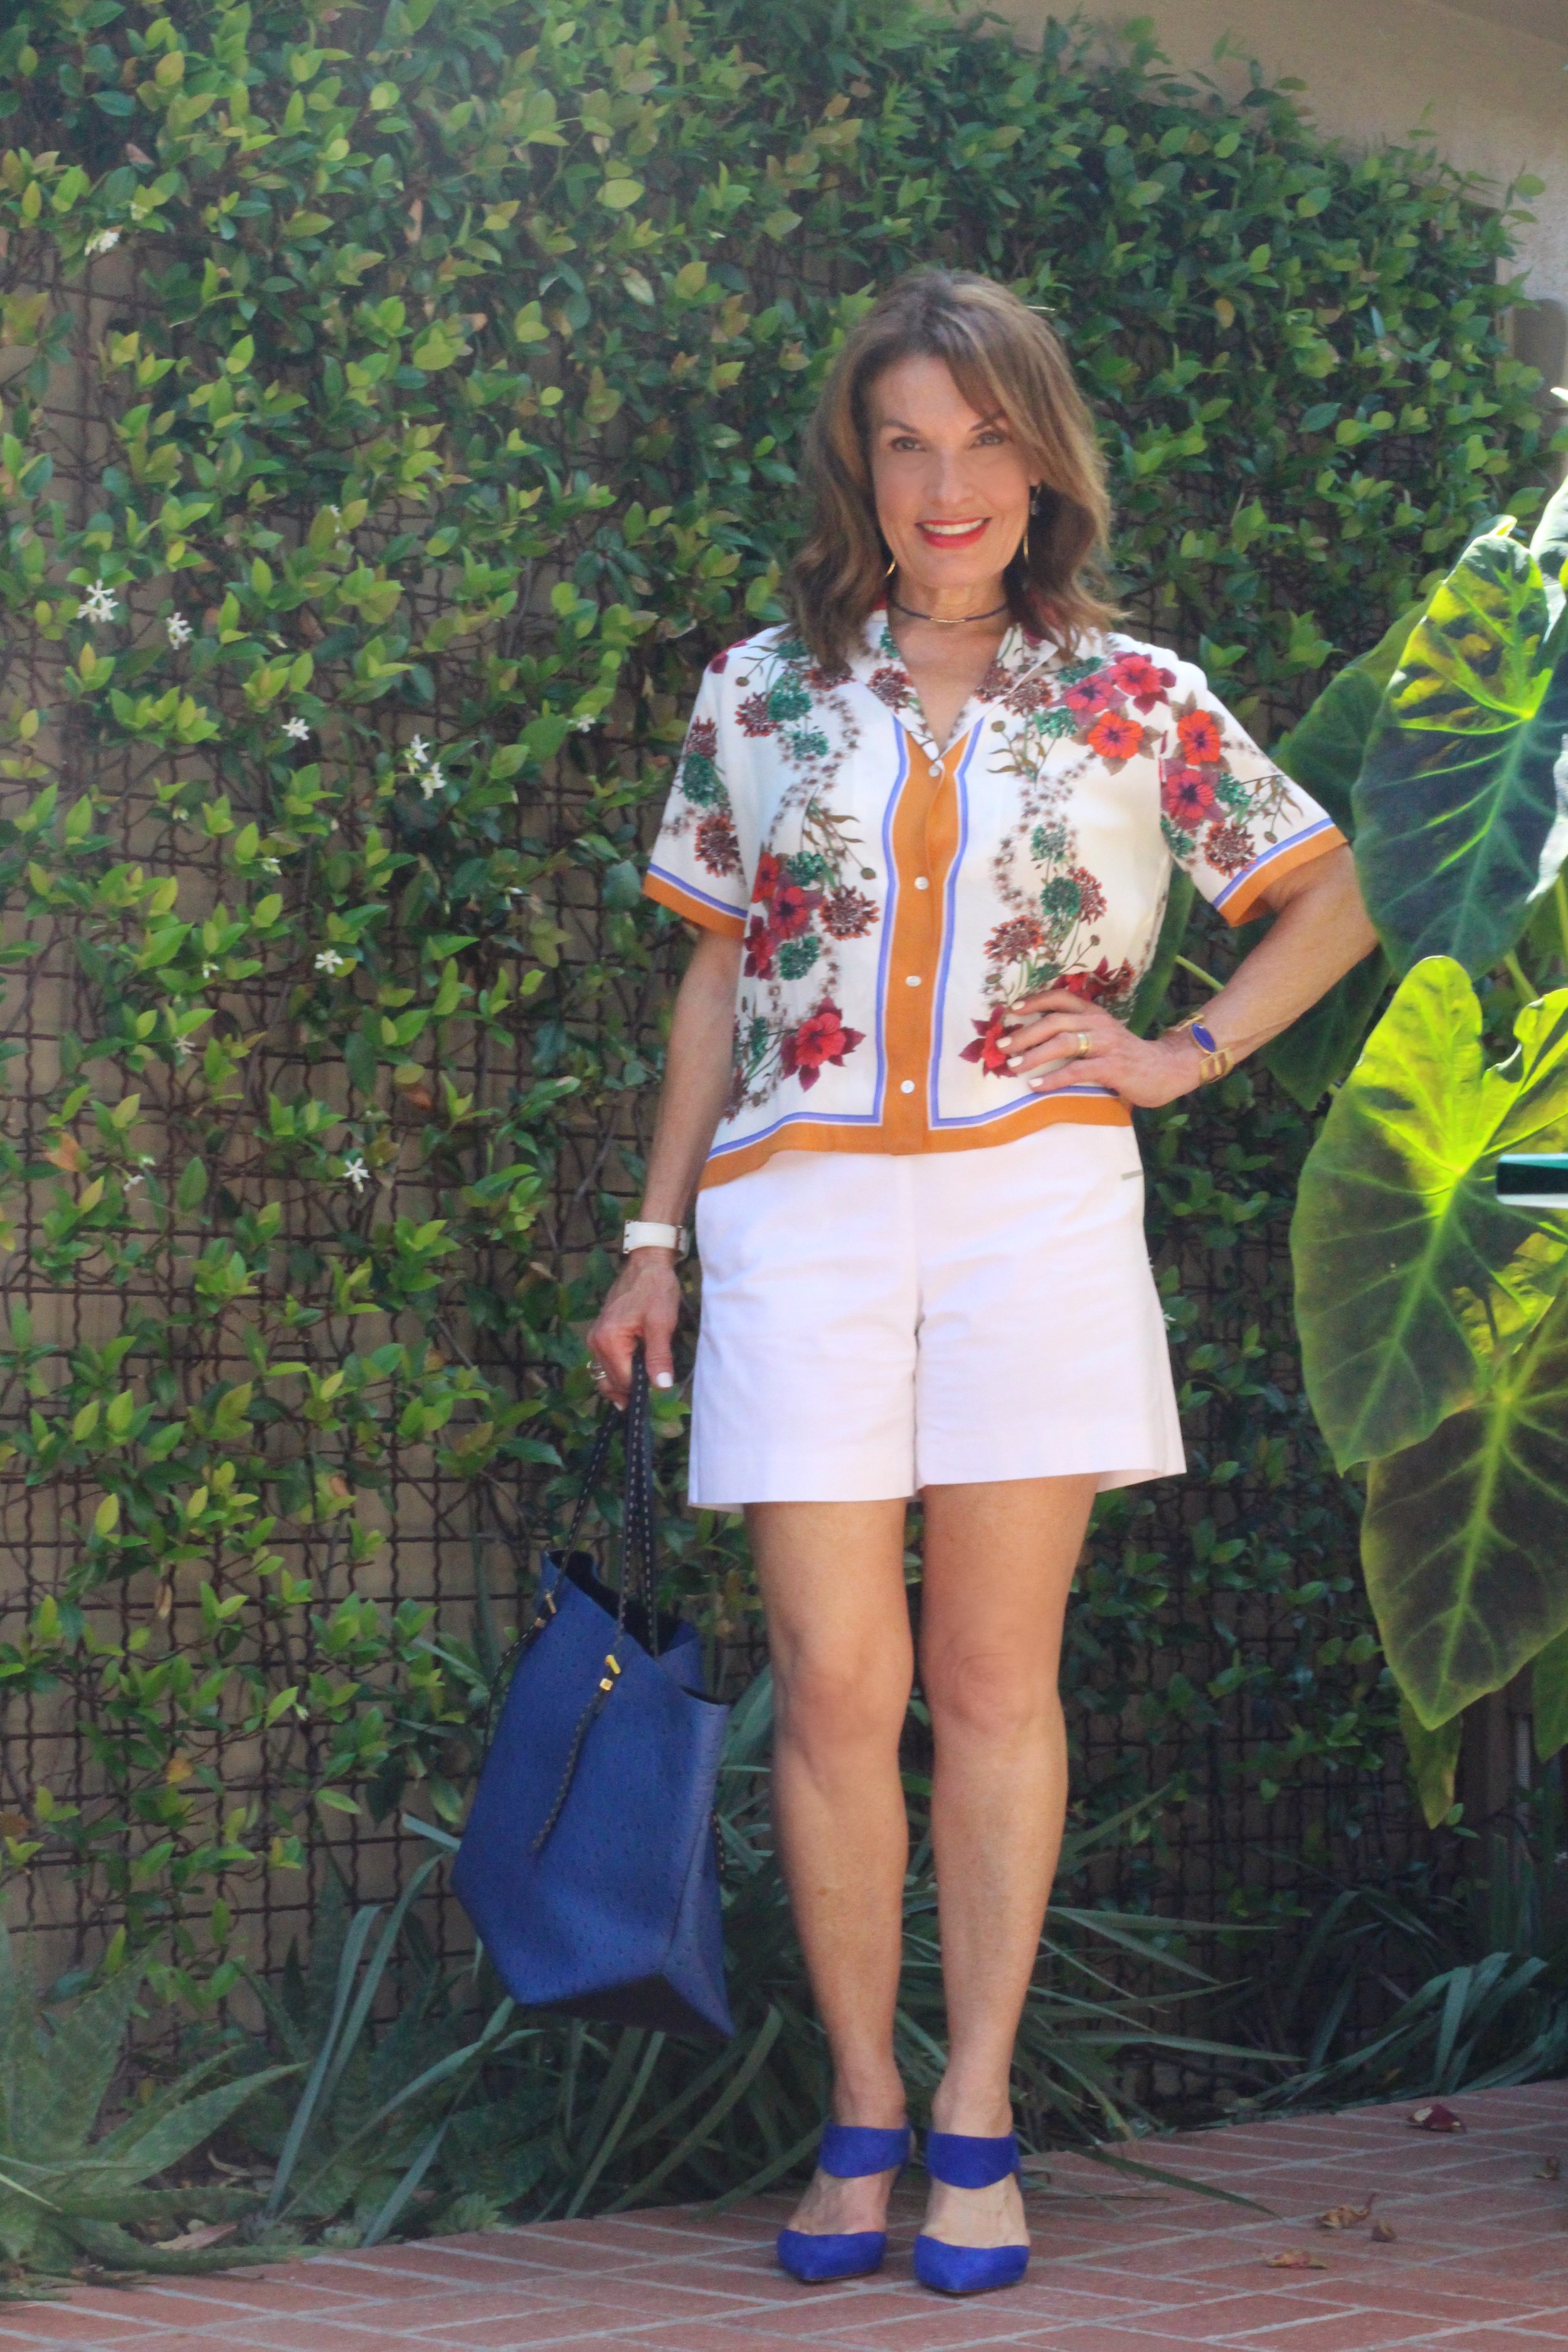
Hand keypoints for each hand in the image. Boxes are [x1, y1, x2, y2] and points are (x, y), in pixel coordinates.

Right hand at [586, 1249, 681, 1407]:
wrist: (647, 1263)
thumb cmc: (655, 1290)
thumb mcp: (662, 1324)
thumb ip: (659, 1357)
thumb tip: (661, 1387)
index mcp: (608, 1341)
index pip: (623, 1381)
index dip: (641, 1391)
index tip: (658, 1392)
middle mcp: (595, 1342)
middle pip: (609, 1381)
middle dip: (629, 1391)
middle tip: (652, 1396)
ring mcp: (595, 1338)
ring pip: (605, 1374)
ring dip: (622, 1384)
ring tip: (643, 1388)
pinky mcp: (600, 1333)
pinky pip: (605, 1362)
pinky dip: (618, 1371)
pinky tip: (635, 1372)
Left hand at [1001, 988, 1202, 1109]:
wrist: (1165, 1070)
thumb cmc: (1126, 1056)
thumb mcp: (1101, 1037)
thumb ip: (1076, 1033)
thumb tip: (1033, 1041)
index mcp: (1094, 1013)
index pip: (1061, 998)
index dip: (1035, 1001)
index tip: (1012, 1010)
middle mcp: (1099, 1023)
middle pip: (1055, 1021)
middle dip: (1024, 1034)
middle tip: (1001, 1047)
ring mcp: (1107, 1044)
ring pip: (1064, 1043)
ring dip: (1034, 1055)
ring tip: (1013, 1067)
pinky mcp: (1113, 1067)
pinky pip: (1077, 1071)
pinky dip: (1053, 1078)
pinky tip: (1036, 1086)